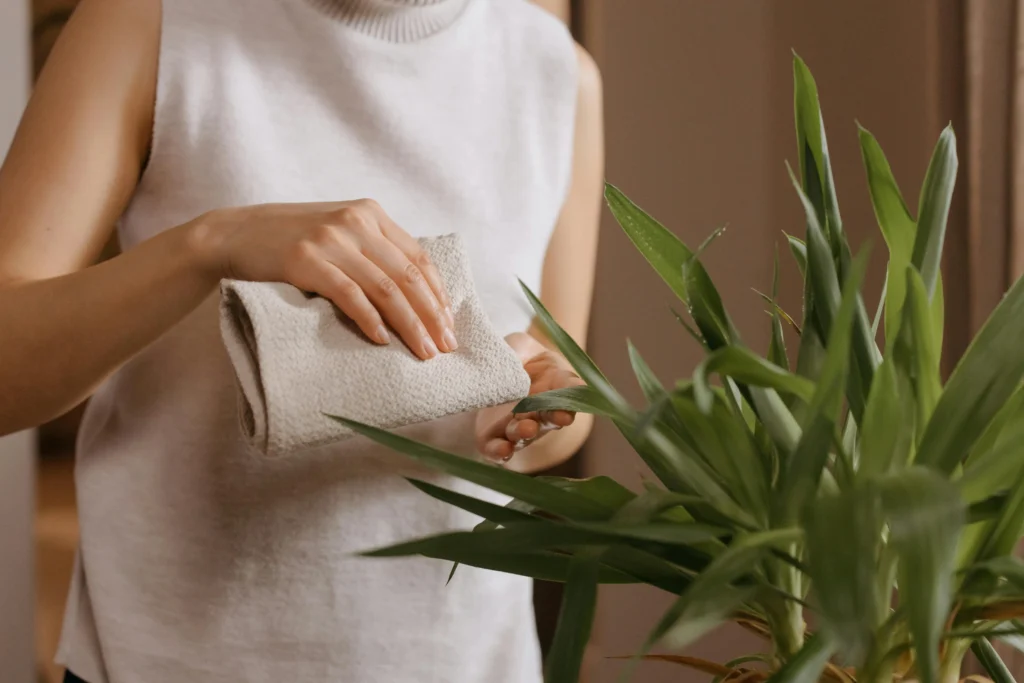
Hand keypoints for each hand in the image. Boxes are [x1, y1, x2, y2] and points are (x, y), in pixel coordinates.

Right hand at [186, 199, 456, 359]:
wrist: (234, 234)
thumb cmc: (291, 241)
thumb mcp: (339, 233)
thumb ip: (372, 250)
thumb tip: (415, 295)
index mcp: (370, 213)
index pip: (418, 257)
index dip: (438, 294)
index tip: (449, 325)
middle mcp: (355, 222)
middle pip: (408, 275)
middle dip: (431, 315)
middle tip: (445, 347)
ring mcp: (330, 240)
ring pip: (386, 289)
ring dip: (409, 325)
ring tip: (423, 352)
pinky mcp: (306, 260)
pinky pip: (350, 295)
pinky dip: (370, 321)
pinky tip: (382, 341)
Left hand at [476, 332, 584, 462]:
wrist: (488, 376)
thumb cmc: (513, 357)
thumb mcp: (518, 346)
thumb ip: (520, 348)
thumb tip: (519, 354)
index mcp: (553, 384)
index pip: (569, 388)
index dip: (574, 392)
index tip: (580, 389)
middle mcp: (539, 410)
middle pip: (551, 416)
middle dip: (557, 417)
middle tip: (562, 416)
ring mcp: (517, 426)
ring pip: (525, 433)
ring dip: (527, 433)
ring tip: (527, 428)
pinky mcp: (493, 438)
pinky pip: (498, 448)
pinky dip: (501, 452)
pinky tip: (503, 450)